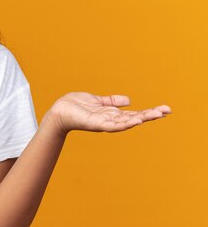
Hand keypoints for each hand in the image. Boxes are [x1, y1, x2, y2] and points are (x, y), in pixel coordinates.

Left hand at [42, 92, 171, 135]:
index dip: (149, 111)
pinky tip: (134, 120)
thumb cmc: (75, 106)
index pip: (135, 113)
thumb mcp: (97, 100)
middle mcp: (110, 120)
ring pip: (126, 122)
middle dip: (150, 115)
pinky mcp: (95, 124)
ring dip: (140, 119)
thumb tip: (129, 100)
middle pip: (134, 118)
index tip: (165, 109)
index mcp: (112, 114)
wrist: (58, 111)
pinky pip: (112, 125)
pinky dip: (124, 124)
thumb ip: (111, 101)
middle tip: (167, 111)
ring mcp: (104, 123)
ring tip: (154, 115)